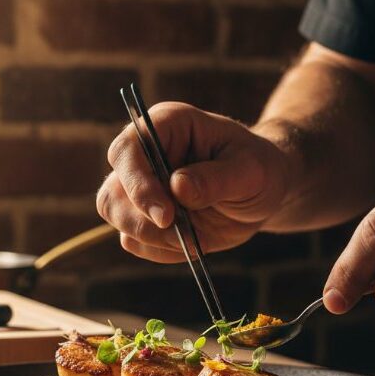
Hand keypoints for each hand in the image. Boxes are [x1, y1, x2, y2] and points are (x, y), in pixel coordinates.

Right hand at [96, 102, 290, 262]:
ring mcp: (138, 186)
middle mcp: (143, 154)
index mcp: (166, 125)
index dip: (137, 184)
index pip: (127, 150)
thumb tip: (178, 187)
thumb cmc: (259, 169)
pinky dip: (160, 250)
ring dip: (153, 237)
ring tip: (194, 238)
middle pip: (112, 191)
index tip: (166, 215)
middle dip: (141, 220)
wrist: (263, 193)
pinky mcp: (141, 215)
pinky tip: (192, 241)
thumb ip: (217, 178)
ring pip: (116, 216)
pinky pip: (134, 241)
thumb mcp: (251, 171)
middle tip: (182, 233)